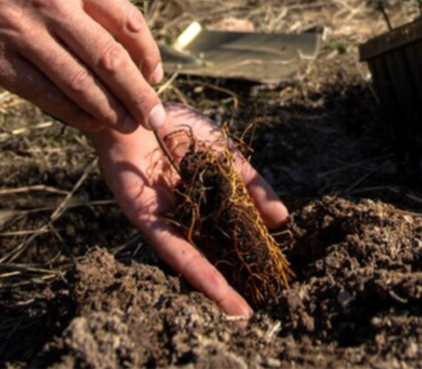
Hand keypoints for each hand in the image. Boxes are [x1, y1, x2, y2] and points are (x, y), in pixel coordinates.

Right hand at [0, 0, 165, 132]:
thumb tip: (120, 39)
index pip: (127, 19)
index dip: (148, 55)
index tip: (156, 77)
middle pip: (111, 57)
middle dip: (140, 94)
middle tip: (156, 117)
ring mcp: (19, 31)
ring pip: (81, 81)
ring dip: (111, 110)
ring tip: (127, 126)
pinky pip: (45, 94)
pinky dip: (74, 113)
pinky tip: (89, 122)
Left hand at [90, 103, 288, 317]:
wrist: (138, 107)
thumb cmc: (175, 124)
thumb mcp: (226, 156)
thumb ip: (252, 186)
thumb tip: (282, 219)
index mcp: (201, 200)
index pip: (230, 232)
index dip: (250, 252)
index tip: (273, 273)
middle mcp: (182, 215)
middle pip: (213, 253)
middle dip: (234, 281)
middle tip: (259, 307)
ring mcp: (164, 220)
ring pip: (194, 261)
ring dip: (218, 290)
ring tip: (243, 315)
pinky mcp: (145, 220)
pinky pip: (174, 250)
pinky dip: (197, 271)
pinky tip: (218, 290)